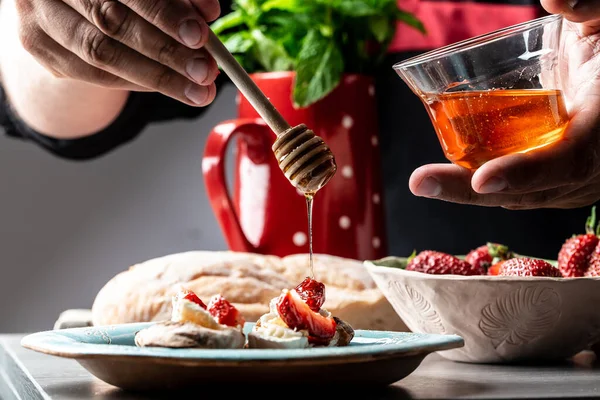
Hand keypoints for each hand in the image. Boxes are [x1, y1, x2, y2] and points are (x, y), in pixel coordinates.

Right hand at [11, 0, 219, 105]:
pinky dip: (136, 82)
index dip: (164, 13)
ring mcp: (37, 18)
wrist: (69, 2)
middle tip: (205, 71)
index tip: (200, 35)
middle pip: (110, 22)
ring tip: (196, 90)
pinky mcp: (40, 49)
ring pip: (100, 55)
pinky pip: (94, 75)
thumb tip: (208, 12)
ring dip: (157, 77)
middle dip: (165, 51)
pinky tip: (168, 86)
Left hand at [410, 2, 599, 209]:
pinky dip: (481, 187)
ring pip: (517, 197)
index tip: (482, 178)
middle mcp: (592, 166)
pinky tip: (448, 180)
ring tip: (426, 182)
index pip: (568, 159)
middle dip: (469, 190)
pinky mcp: (560, 188)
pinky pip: (518, 193)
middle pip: (528, 191)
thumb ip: (588, 10)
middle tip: (421, 183)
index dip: (525, 172)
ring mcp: (576, 184)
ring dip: (466, 192)